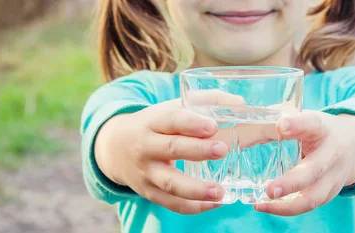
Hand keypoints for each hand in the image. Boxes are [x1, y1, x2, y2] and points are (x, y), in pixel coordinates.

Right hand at [94, 90, 243, 213]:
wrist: (114, 148)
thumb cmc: (154, 125)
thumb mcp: (171, 108)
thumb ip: (205, 102)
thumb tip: (240, 103)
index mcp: (152, 122)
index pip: (171, 120)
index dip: (191, 123)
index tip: (212, 126)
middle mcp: (146, 147)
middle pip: (171, 149)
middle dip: (197, 151)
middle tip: (222, 150)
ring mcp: (146, 173)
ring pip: (170, 183)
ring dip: (196, 190)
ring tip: (220, 191)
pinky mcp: (149, 193)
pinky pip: (172, 204)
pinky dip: (194, 207)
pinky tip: (216, 203)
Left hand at [253, 111, 354, 215]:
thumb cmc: (319, 131)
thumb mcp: (306, 119)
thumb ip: (281, 120)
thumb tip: (243, 121)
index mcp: (324, 128)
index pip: (312, 124)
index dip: (297, 124)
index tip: (281, 125)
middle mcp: (332, 153)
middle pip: (315, 170)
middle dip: (292, 183)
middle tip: (270, 190)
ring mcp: (333, 176)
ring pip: (314, 196)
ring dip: (287, 205)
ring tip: (262, 204)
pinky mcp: (330, 193)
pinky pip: (309, 205)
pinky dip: (286, 209)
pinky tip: (265, 206)